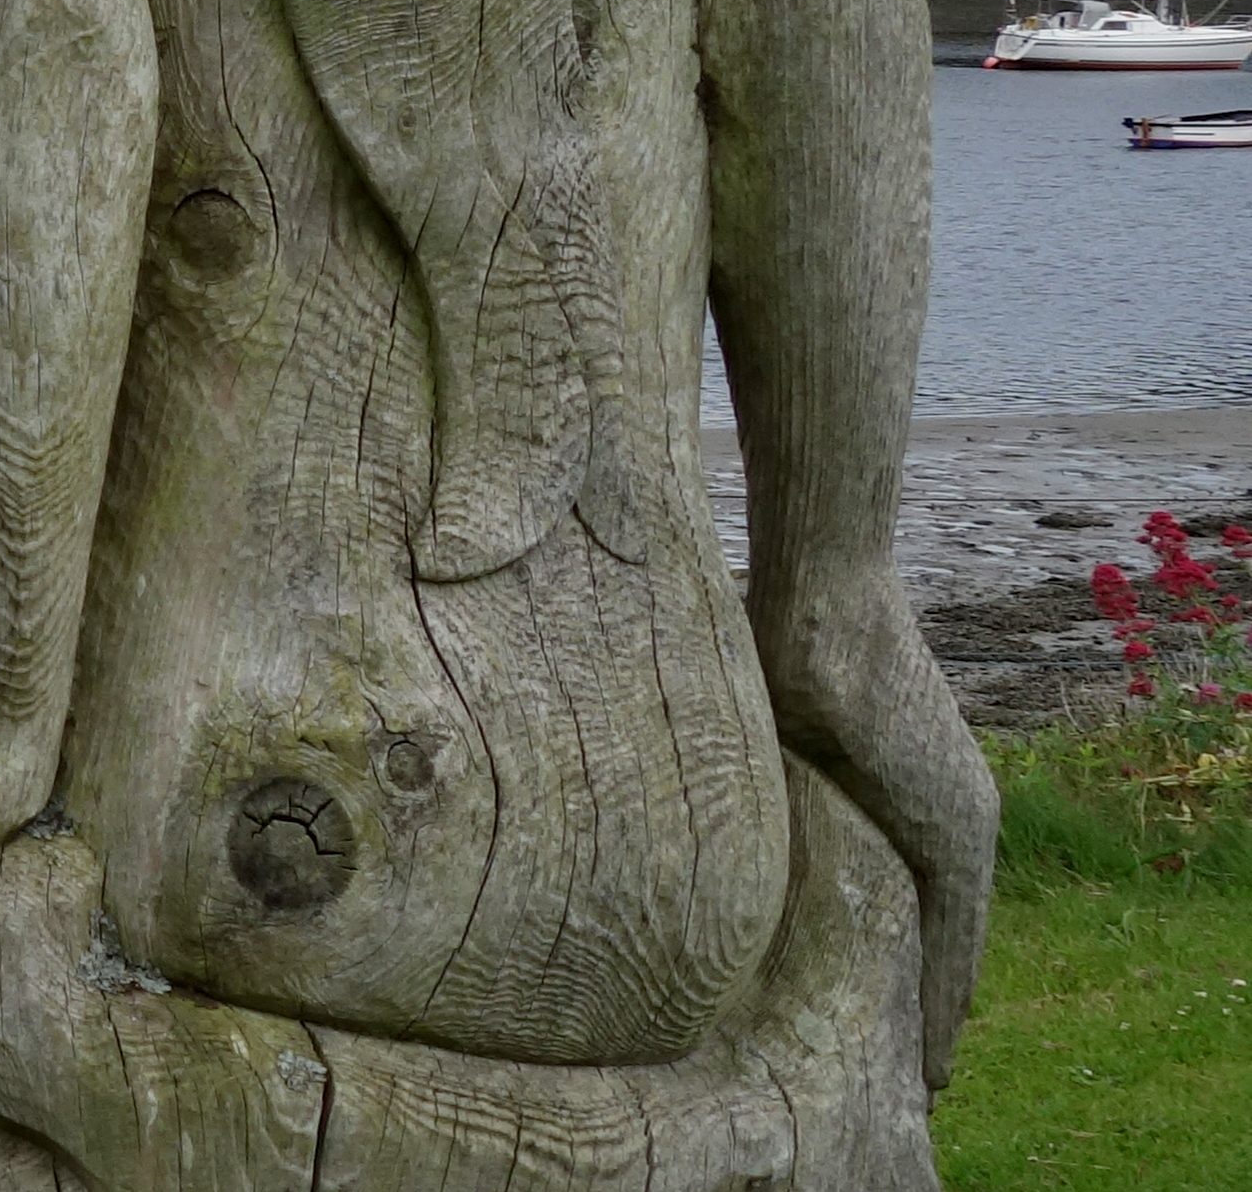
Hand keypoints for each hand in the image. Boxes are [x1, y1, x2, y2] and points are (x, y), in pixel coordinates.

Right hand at [748, 564, 996, 1089]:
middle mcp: (954, 807)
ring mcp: (959, 815)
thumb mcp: (782, 723)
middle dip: (929, 1004)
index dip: (907, 963)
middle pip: (949, 932)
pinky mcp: (951, 824)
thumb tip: (710, 786)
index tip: (888, 1021)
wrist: (822, 592)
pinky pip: (955, 931)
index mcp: (910, 784)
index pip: (919, 896)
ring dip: (940, 1012)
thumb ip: (773, 769)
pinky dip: (943, 993)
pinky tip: (932, 1043)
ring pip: (958, 943)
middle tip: (914, 1074)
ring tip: (926, 1077)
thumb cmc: (784, 635)